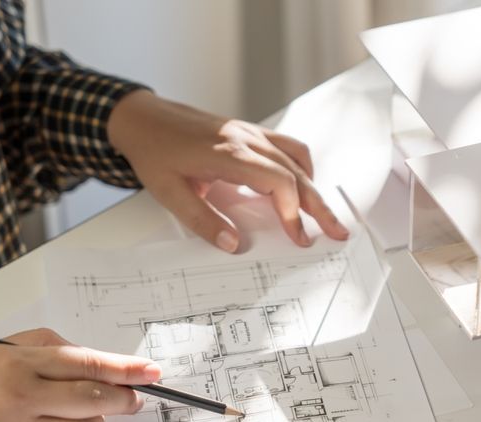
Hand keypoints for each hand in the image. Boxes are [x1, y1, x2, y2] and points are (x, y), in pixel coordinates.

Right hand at [0, 329, 160, 421]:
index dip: (125, 368)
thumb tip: (85, 357)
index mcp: (16, 364)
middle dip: (124, 397)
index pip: (87, 363)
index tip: (151, 371)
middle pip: (96, 399)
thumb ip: (38, 347)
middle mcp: (22, 399)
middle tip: (133, 396)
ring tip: (84, 415)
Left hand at [107, 89, 348, 251]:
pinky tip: (301, 187)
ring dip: (314, 187)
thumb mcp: (170, 194)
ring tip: (324, 214)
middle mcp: (246, 139)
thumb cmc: (154, 152)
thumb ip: (203, 221)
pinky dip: (301, 168)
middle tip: (337, 232)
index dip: (292, 212)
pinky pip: (287, 147)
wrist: (143, 118)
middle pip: (297, 172)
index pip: (279, 181)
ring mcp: (251, 133)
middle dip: (319, 206)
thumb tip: (233, 245)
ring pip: (297, 158)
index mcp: (229, 154)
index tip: (298, 236)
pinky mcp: (250, 132)